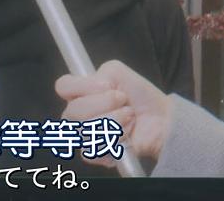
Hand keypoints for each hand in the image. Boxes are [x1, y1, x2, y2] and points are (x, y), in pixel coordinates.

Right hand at [55, 60, 172, 168]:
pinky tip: (126, 136)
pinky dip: (115, 140)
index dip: (82, 86)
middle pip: (72, 111)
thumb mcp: (118, 71)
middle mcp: (78, 113)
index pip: (62, 86)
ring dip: (115, 121)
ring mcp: (85, 134)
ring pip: (85, 130)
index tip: (106, 86)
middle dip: (104, 104)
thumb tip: (97, 89)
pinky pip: (92, 150)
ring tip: (130, 117)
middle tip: (124, 103)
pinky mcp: (96, 153)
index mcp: (80, 92)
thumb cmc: (140, 95)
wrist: (161, 119)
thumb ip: (100, 72)